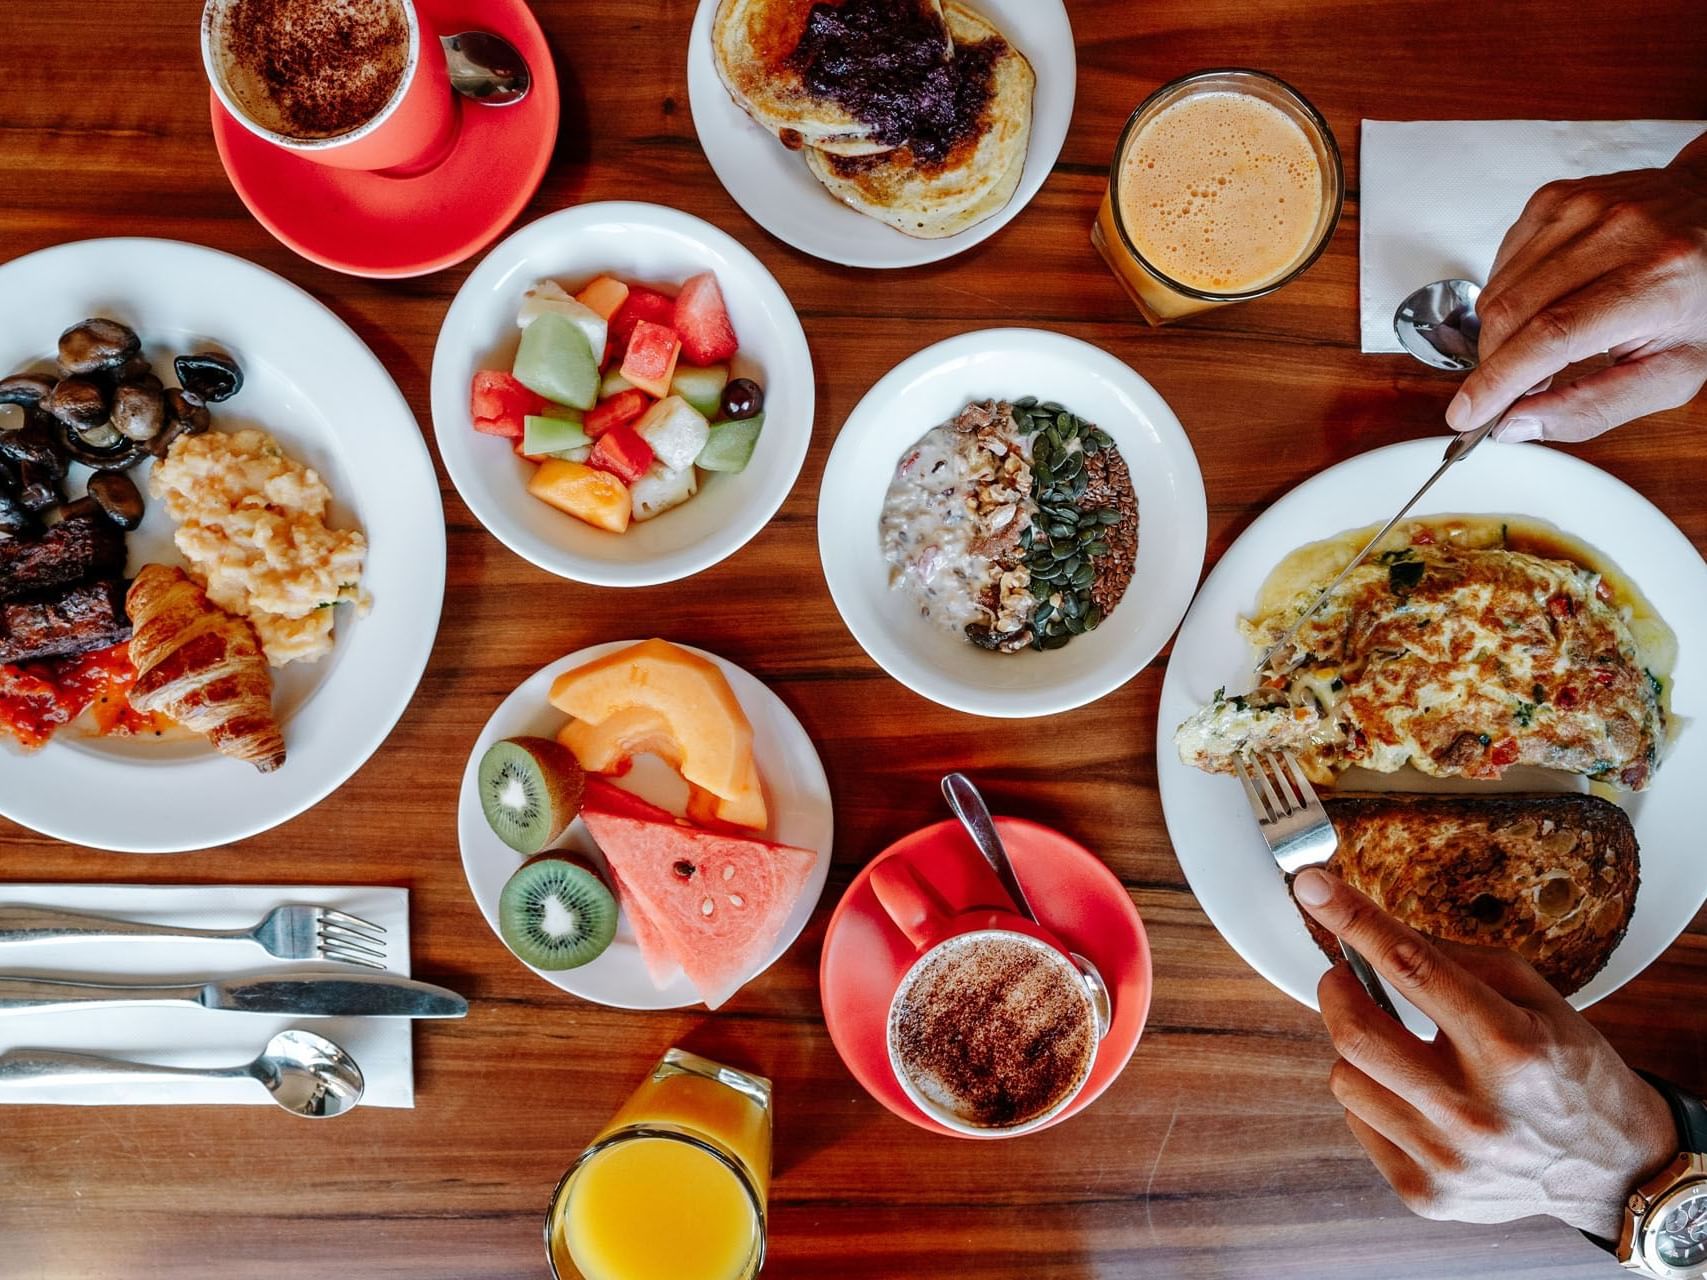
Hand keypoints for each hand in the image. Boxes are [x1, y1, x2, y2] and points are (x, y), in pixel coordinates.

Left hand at [1292, 867, 1677, 1237]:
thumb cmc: (1570, 1070)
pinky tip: (1414, 1096)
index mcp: (1510, 1046)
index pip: (1411, 967)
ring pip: (1345, 1079)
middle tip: (1347, 977)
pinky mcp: (1427, 1193)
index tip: (1312, 888)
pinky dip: (1373, 1096)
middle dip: (1336, 990)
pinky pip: (1358, 1122)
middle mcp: (1475, 1109)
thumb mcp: (1536, 995)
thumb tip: (1376, 933)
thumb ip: (1456, 959)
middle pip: (1355, 1034)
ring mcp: (1447, 1159)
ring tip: (1400, 1048)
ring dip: (1358, 1049)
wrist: (1611, 1167)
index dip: (1353, 920)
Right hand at [1445, 132, 1706, 442]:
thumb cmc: (1698, 298)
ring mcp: (1583, 208)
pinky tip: (1540, 306)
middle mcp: (1619, 232)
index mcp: (1658, 279)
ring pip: (1497, 293)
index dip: (1500, 380)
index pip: (1553, 335)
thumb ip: (1595, 408)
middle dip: (1495, 366)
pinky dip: (1506, 300)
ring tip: (1537, 348)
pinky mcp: (1556, 198)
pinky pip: (1499, 266)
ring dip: (1500, 336)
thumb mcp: (1672, 373)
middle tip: (1511, 390)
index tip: (1468, 414)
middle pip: (1513, 314)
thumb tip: (1516, 424)